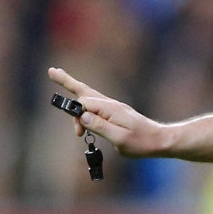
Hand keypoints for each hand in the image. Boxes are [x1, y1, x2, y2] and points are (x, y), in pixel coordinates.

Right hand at [48, 67, 168, 157]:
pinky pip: (95, 104)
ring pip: (90, 96)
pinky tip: (80, 101)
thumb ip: (101, 127)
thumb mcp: (120, 139)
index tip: (78, 133)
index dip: (76, 117)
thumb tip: (83, 116)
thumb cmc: (142, 142)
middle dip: (67, 82)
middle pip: (85, 91)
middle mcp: (112, 105)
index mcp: (112, 109)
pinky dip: (84, 102)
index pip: (85, 104)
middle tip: (52, 71)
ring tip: (60, 77)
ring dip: (74, 91)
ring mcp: (114, 108)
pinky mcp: (116, 114)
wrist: (161, 140)